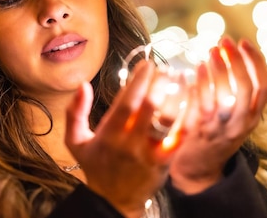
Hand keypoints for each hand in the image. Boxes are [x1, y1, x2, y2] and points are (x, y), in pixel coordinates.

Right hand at [65, 60, 177, 217]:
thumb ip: (74, 112)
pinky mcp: (165, 160)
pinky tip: (191, 98)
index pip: (126, 102)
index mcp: (108, 134)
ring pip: (168, 119)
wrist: (113, 202)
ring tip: (181, 77)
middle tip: (165, 68)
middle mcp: (130, 142)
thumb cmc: (96, 166)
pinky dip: (188, 114)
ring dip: (177, 94)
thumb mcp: (75, 141)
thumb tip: (82, 85)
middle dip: (160, 82)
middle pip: (149, 106)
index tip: (146, 64)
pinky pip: (182, 135)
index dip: (138, 80)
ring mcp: (149, 152)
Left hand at [168, 36, 266, 193]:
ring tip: (210, 51)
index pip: (266, 86)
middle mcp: (241, 124)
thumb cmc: (216, 131)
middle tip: (224, 40)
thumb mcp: (237, 115)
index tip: (244, 41)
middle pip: (246, 88)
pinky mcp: (199, 131)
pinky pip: (202, 104)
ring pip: (226, 95)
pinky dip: (201, 83)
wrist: (197, 168)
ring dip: (219, 68)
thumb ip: (239, 91)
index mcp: (254, 117)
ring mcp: (220, 129)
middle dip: (237, 60)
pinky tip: (196, 68)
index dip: (256, 61)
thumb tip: (232, 52)